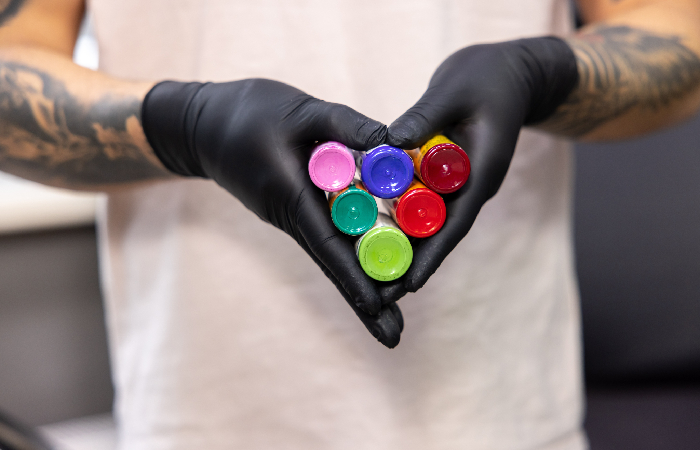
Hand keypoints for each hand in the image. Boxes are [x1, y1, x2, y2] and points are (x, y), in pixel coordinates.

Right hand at [141, 78, 401, 346]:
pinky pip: (326, 238)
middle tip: (395, 338)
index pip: (327, 245)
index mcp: (290, 196)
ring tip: (389, 318)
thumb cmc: (249, 112)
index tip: (380, 307)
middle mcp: (292, 217)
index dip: (354, 277)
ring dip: (359, 285)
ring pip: (332, 256)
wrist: (203, 125)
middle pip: (333, 265)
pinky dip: (350, 256)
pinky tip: (373, 267)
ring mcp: (292, 217)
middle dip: (363, 302)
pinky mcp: (295, 210)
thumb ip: (345, 124)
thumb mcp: (301, 110)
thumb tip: (393, 142)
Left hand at [383, 37, 578, 298]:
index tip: (411, 284)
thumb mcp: (454, 89)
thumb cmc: (489, 76)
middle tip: (380, 292)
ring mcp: (458, 183)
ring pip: (428, 221)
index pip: (456, 224)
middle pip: (439, 233)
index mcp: (481, 173)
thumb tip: (389, 142)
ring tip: (372, 273)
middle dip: (411, 263)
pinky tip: (372, 228)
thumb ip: (425, 114)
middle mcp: (470, 186)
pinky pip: (421, 200)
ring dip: (403, 247)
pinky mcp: (445, 175)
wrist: (510, 74)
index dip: (433, 256)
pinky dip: (400, 215)